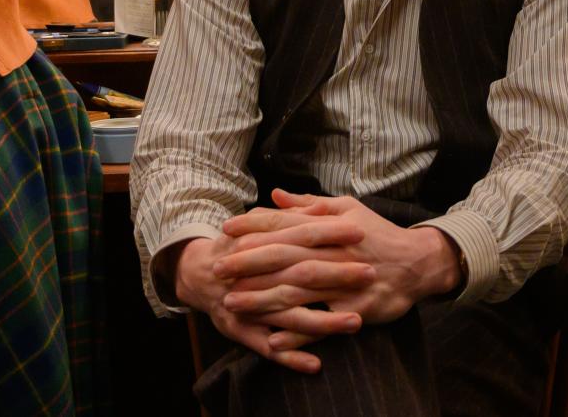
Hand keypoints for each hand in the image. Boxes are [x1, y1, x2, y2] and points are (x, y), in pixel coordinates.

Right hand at [172, 229, 365, 374]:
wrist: (197, 274)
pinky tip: (315, 364)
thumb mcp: (254, 225)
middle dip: (335, 275)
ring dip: (323, 321)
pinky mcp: (243, 332)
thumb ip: (282, 215)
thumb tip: (310, 202)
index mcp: (258, 244)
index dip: (328, 233)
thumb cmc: (235, 247)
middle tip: (369, 273)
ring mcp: (248, 306)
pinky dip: (291, 356)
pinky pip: (268, 348)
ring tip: (355, 322)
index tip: (359, 232)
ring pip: (289, 316)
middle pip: (299, 275)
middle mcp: (254, 275)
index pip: (298, 235)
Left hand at [215, 190, 461, 333]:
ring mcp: (344, 281)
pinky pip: (323, 323)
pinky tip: (273, 339)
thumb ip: (309, 205)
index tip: (226, 229)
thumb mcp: (346, 209)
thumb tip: (275, 195)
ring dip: (262, 298)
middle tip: (218, 268)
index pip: (285, 223)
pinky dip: (298, 332)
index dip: (253, 226)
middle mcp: (333, 252)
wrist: (417, 263)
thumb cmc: (377, 234)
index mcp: (328, 226)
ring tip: (233, 303)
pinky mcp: (355, 308)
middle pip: (284, 256)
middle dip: (248, 262)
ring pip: (297, 290)